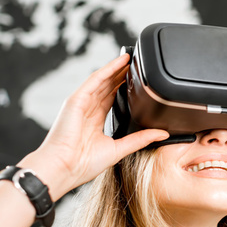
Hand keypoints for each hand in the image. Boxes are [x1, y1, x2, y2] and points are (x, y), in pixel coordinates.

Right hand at [20, 54, 168, 199]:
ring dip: (117, 68)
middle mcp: (87, 110)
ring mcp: (81, 103)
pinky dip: (108, 69)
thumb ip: (140, 139)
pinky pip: (95, 79)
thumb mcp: (119, 149)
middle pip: (107, 87)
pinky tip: (120, 61)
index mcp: (94, 122)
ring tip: (131, 58)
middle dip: (121, 75)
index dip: (123, 88)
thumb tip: (162, 134)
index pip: (111, 99)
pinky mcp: (76, 99)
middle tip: (137, 65)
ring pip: (102, 80)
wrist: (64, 168)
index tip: (138, 81)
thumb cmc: (82, 164)